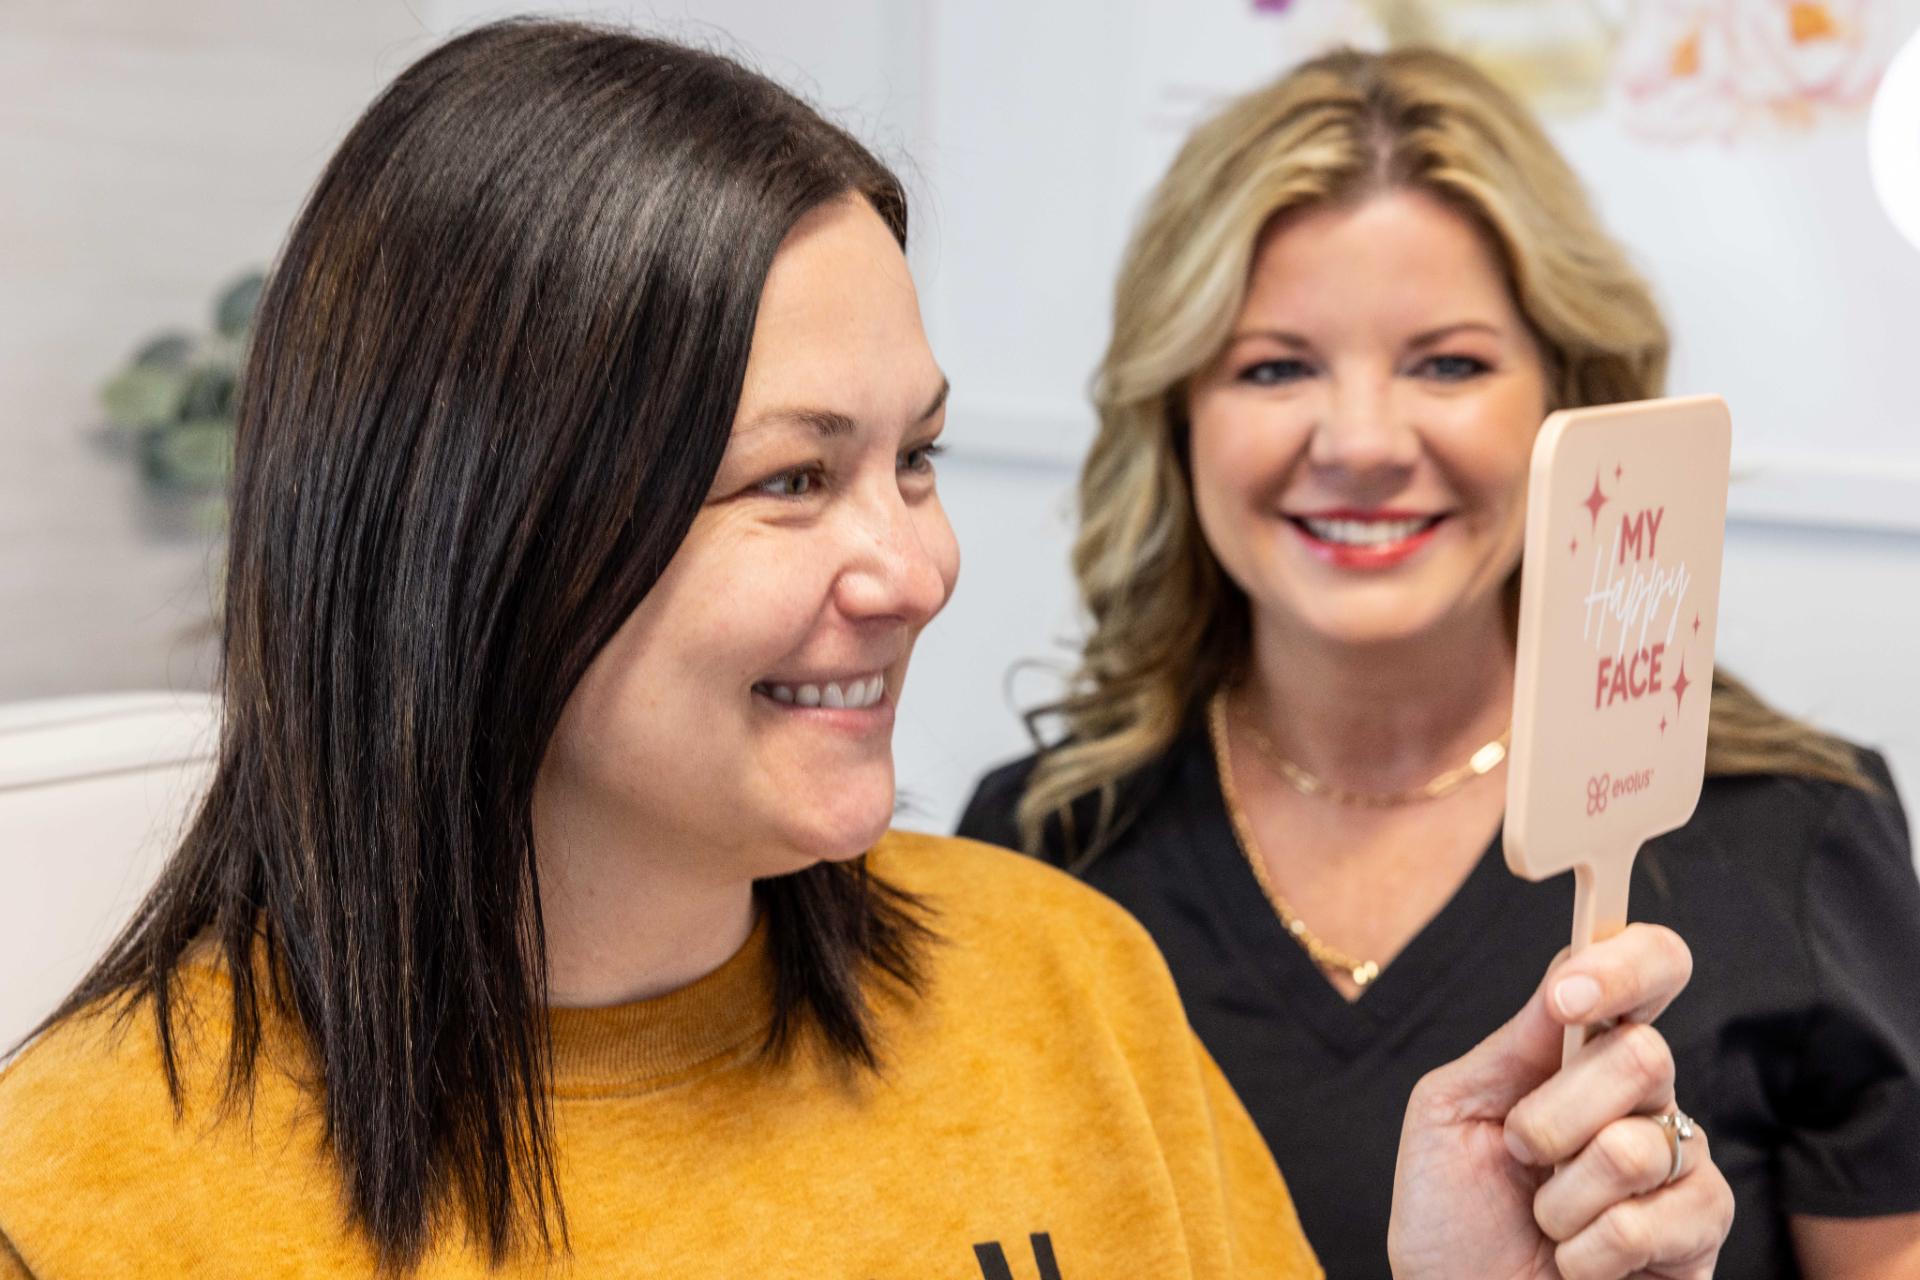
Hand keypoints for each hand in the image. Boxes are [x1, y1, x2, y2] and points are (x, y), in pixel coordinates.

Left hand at [1385, 925, 1733, 1278]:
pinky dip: (1588, 1250)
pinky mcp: (1700, 1236)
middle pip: (1643, 1054)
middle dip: (1555, 1114)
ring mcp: (1679, 1164)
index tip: (1566, 998)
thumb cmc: (1450, 1216)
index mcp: (1580, 1052)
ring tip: (1544, 1222)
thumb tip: (1568, 972)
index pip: (1647, 968)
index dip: (1623, 964)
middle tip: (1523, 1153)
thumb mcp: (1450, 1112)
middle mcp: (1642, 1097)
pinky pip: (1651, 1221)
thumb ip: (1511, 1045)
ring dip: (1562, 1196)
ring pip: (1639, 1143)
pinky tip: (1574, 1264)